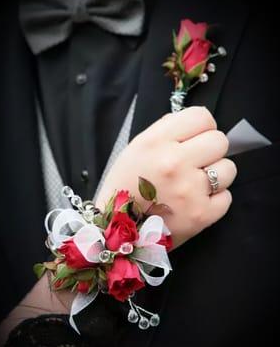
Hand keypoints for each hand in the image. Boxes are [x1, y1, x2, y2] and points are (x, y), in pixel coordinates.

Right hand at [96, 106, 236, 247]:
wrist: (117, 229)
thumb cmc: (126, 186)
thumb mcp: (137, 148)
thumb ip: (167, 131)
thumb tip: (196, 124)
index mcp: (156, 142)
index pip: (202, 117)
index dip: (200, 128)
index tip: (194, 140)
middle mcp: (174, 162)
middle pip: (219, 141)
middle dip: (209, 151)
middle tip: (195, 163)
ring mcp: (190, 190)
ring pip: (228, 169)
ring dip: (215, 176)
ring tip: (194, 185)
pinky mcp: (202, 215)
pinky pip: (226, 197)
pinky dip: (214, 200)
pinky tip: (195, 203)